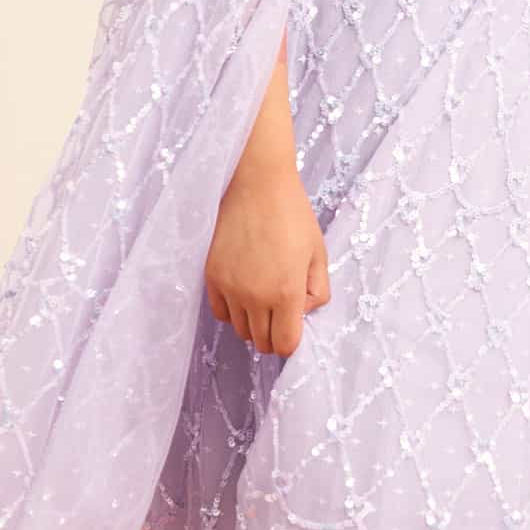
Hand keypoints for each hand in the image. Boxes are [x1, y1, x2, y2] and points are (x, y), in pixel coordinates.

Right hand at [205, 164, 330, 355]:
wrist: (256, 183)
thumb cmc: (293, 214)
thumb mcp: (318, 252)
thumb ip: (318, 291)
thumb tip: (303, 313)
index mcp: (286, 292)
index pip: (285, 345)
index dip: (292, 340)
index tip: (295, 322)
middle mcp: (255, 297)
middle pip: (261, 342)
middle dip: (274, 332)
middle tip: (282, 308)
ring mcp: (229, 288)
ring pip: (240, 330)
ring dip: (253, 322)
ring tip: (263, 295)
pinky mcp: (211, 277)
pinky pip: (220, 313)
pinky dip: (233, 310)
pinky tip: (244, 291)